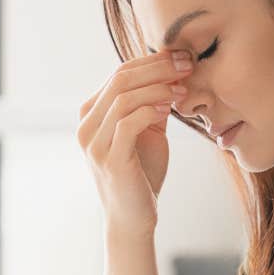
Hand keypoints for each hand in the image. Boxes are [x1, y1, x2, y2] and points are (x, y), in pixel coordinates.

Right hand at [77, 49, 192, 241]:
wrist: (133, 217)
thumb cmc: (142, 174)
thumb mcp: (147, 130)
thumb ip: (152, 102)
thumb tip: (172, 68)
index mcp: (91, 114)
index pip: (119, 73)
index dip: (152, 61)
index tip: (183, 57)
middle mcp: (86, 126)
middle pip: (120, 79)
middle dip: (157, 67)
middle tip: (187, 64)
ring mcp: (94, 143)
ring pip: (124, 97)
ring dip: (158, 88)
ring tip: (183, 88)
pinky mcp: (109, 159)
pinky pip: (129, 122)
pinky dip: (152, 110)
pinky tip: (171, 109)